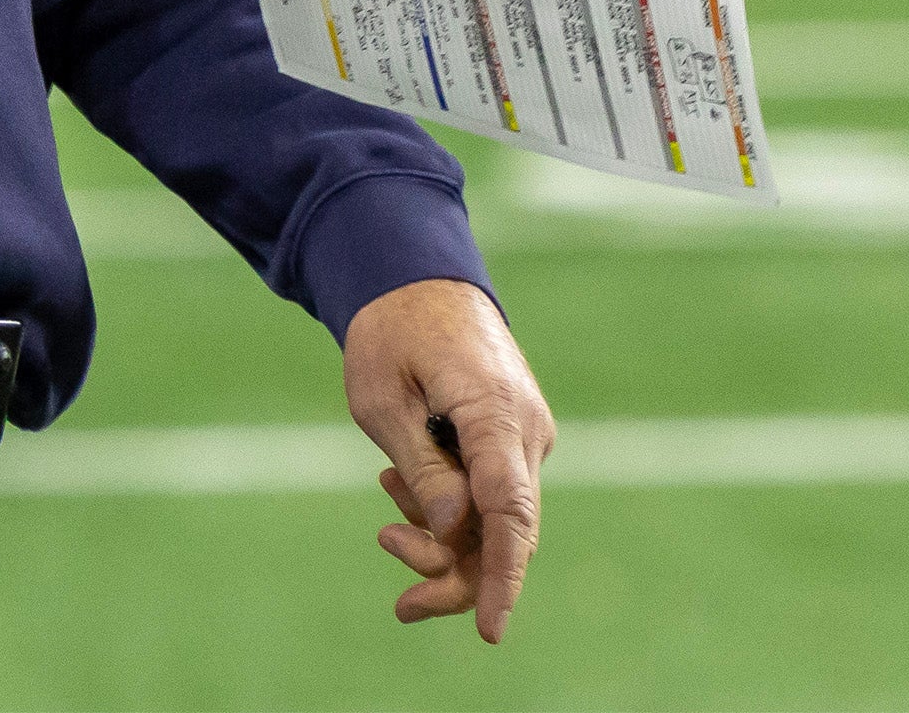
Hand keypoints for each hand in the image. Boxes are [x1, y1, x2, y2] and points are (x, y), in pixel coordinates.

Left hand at [343, 278, 555, 643]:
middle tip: (391, 562)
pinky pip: (493, 495)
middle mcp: (526, 428)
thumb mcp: (383, 400)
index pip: (509, 511)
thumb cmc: (392, 331)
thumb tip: (451, 532)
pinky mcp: (513, 437)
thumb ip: (422, 467)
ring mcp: (525, 433)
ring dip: (443, 538)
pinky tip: (402, 486)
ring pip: (498, 520)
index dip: (501, 577)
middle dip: (452, 569)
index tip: (490, 631)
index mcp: (494, 411)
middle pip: (506, 531)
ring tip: (388, 515)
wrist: (418, 277)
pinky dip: (451, 509)